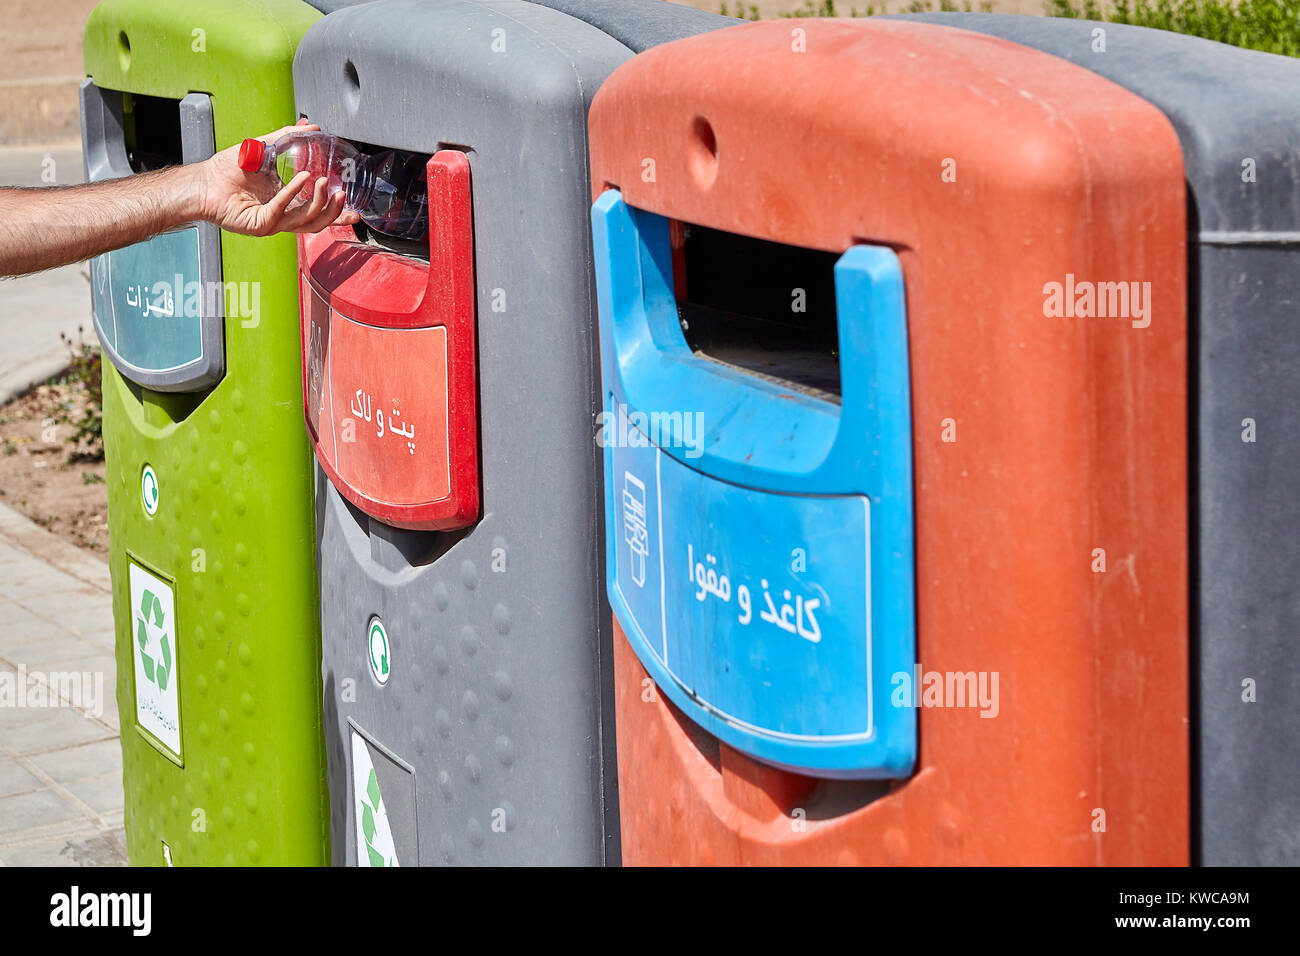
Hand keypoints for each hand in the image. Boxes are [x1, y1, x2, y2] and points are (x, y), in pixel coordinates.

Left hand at [192, 122, 360, 236]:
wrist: (204, 182)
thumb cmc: (228, 170)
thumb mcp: (264, 148)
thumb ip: (287, 137)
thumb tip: (311, 126)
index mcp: (288, 202)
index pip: (318, 213)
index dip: (337, 213)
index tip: (353, 206)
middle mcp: (283, 215)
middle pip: (318, 222)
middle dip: (334, 210)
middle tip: (342, 193)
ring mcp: (273, 222)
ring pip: (305, 221)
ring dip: (318, 202)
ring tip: (320, 182)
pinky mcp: (260, 225)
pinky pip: (281, 211)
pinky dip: (292, 193)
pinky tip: (300, 178)